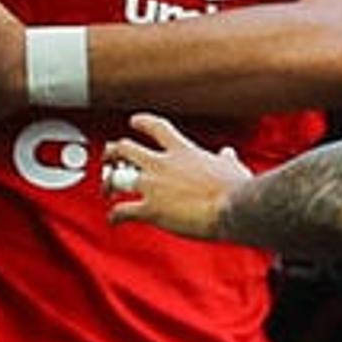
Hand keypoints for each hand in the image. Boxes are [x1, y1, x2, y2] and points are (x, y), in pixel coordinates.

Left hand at [101, 113, 252, 241]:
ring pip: (117, 177)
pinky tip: (114, 219)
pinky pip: (123, 211)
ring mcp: (153, 186)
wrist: (234, 207)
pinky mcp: (151, 209)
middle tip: (109, 155)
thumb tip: (227, 155)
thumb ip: (224, 159)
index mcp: (182, 150)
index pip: (156, 128)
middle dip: (113, 151)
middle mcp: (162, 164)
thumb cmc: (235, 188)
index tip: (134, 122)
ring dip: (108, 183)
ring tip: (106, 188)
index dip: (142, 122)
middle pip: (126, 148)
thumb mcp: (230, 166)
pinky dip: (115, 215)